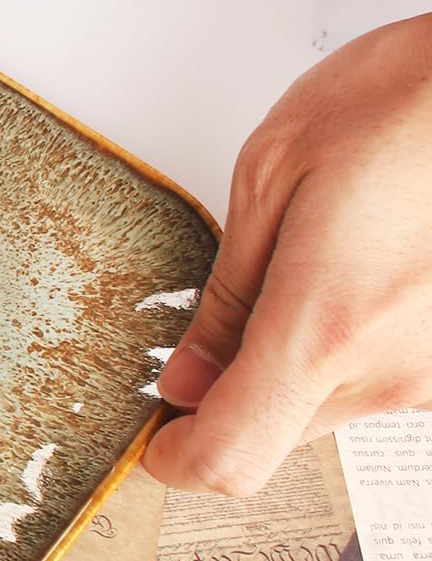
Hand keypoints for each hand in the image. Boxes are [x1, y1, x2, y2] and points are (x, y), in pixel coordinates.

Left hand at [145, 12, 431, 495]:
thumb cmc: (403, 100)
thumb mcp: (273, 176)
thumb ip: (227, 296)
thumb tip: (185, 379)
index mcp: (326, 326)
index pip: (232, 456)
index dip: (180, 460)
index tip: (156, 434)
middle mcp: (394, 369)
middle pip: (276, 433)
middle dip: (234, 390)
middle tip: (231, 308)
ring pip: (331, 406)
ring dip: (299, 359)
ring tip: (316, 259)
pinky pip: (385, 376)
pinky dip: (353, 342)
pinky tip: (362, 267)